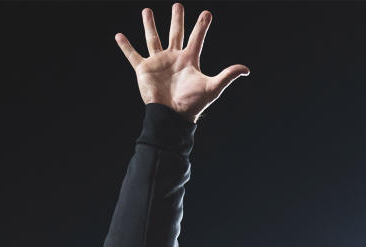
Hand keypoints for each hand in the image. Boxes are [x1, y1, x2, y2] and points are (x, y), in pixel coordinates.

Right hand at [115, 3, 248, 122]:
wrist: (172, 116)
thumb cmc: (192, 103)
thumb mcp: (212, 87)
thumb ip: (227, 75)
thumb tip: (246, 69)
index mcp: (189, 60)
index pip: (197, 38)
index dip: (202, 26)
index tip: (207, 13)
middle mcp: (173, 58)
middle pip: (175, 33)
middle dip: (177, 19)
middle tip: (178, 5)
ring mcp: (158, 62)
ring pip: (153, 39)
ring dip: (150, 25)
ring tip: (147, 10)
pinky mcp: (144, 69)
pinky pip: (133, 55)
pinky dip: (125, 46)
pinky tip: (119, 35)